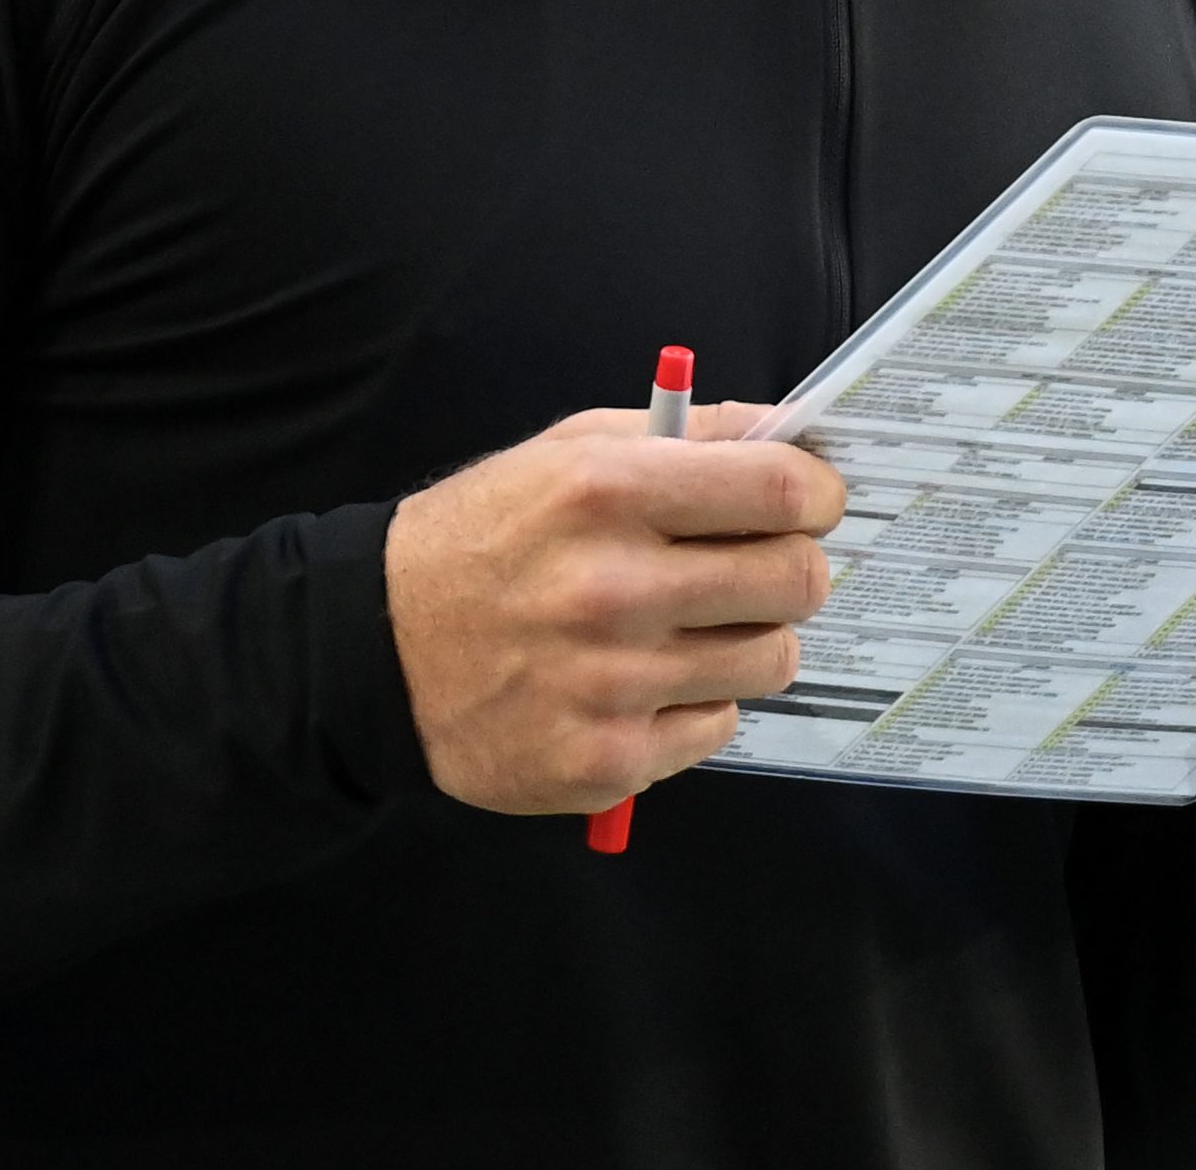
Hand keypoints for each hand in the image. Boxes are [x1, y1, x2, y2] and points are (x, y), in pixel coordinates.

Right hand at [383, 402, 843, 815]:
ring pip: (772, 661)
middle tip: (762, 567)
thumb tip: (798, 437)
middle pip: (797, 581)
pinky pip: (718, 728)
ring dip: (751, 640)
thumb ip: (690, 436)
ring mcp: (611, 685)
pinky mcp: (606, 761)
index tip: (814, 502)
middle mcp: (614, 590)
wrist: (376, 648)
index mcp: (609, 494)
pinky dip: (697, 704)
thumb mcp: (571, 451)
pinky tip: (645, 680)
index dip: (819, 494)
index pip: (780, 490)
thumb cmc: (487, 537)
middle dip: (795, 568)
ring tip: (696, 626)